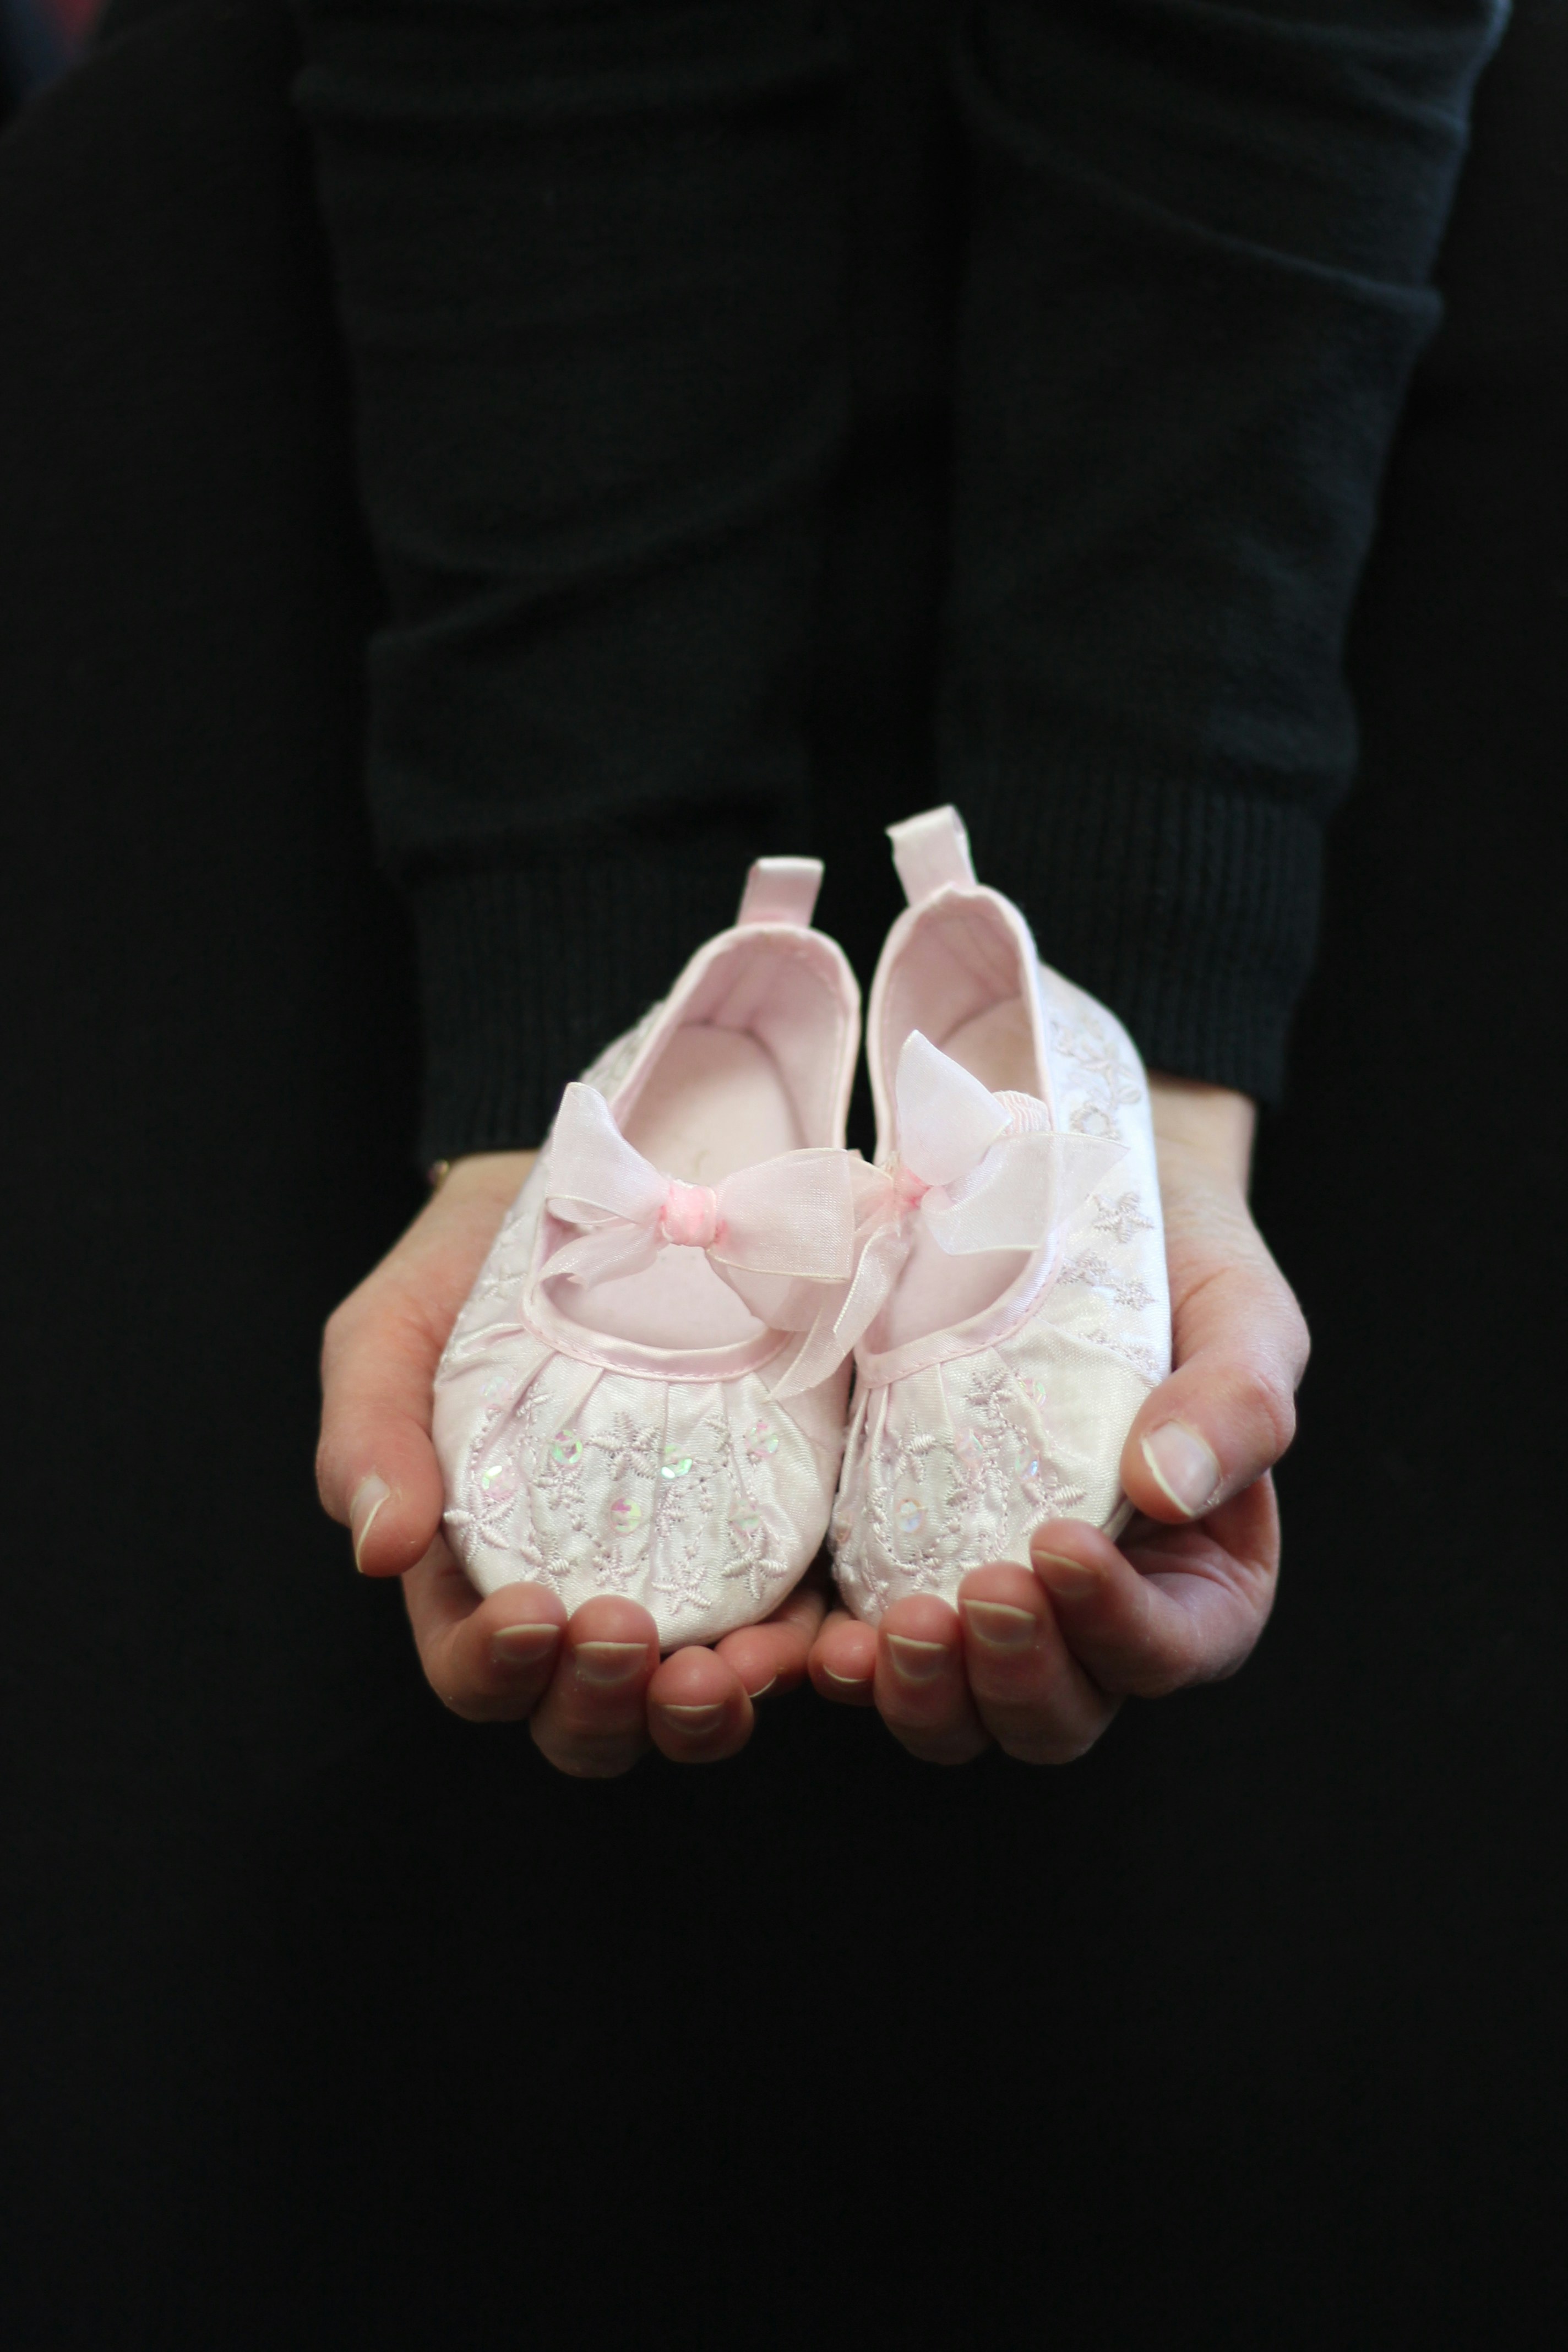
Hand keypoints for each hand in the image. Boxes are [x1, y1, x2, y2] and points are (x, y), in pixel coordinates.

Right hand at [315, 1152, 823, 1776]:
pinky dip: (802, 1654)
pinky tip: (814, 1638)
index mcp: (470, 1572)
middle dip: (606, 1707)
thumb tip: (376, 1550)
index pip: (476, 1669)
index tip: (534, 1611)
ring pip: (686, 1701)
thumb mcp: (391, 1333)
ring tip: (737, 1669)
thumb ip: (368, 1433)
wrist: (598, 1185)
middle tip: (629, 1635)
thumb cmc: (468, 1271)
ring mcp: (681, 1579)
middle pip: (585, 1717)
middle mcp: (577, 1597)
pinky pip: (790, 1628)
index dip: (499, 1668)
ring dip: (710, 1711)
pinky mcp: (769, 1537)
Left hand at [808, 1076, 1307, 1763]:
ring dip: (916, 1694)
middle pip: (1055, 1715)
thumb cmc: (1174, 1267)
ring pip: (955, 1714)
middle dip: (1011, 1677)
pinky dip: (830, 1666)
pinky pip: (863, 1655)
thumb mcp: (1238, 1314)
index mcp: (1195, 1583)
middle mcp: (1090, 1622)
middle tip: (973, 1594)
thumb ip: (1235, 1403)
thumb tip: (1170, 1488)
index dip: (1117, 1625)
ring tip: (875, 1637)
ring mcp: (983, 1607)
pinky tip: (804, 1645)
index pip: (1169, 1649)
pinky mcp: (890, 1571)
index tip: (1060, 1546)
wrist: (1059, 1204)